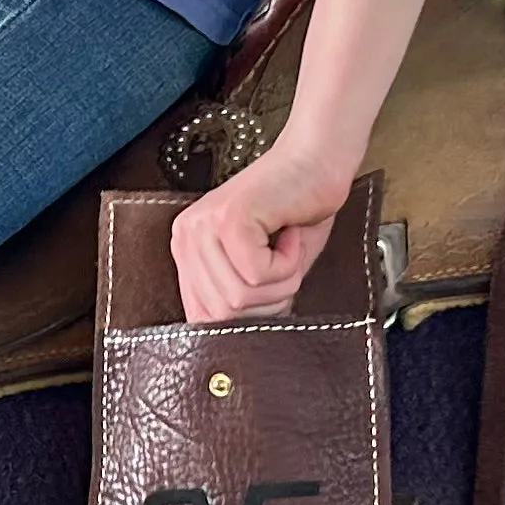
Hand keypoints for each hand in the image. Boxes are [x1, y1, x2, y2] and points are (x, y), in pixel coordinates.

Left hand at [171, 126, 362, 323]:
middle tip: (286, 262)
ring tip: (288, 245)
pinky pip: (259, 275)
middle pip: (223, 313)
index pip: (200, 316)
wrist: (318, 162)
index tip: (271, 294)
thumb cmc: (298, 212)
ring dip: (281, 280)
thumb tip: (235, 343)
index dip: (244, 317)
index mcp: (188, 249)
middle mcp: (187, 237)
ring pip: (240, 298)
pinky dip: (289, 262)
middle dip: (269, 300)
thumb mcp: (263, 268)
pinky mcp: (229, 220)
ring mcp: (204, 227)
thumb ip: (241, 300)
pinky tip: (291, 232)